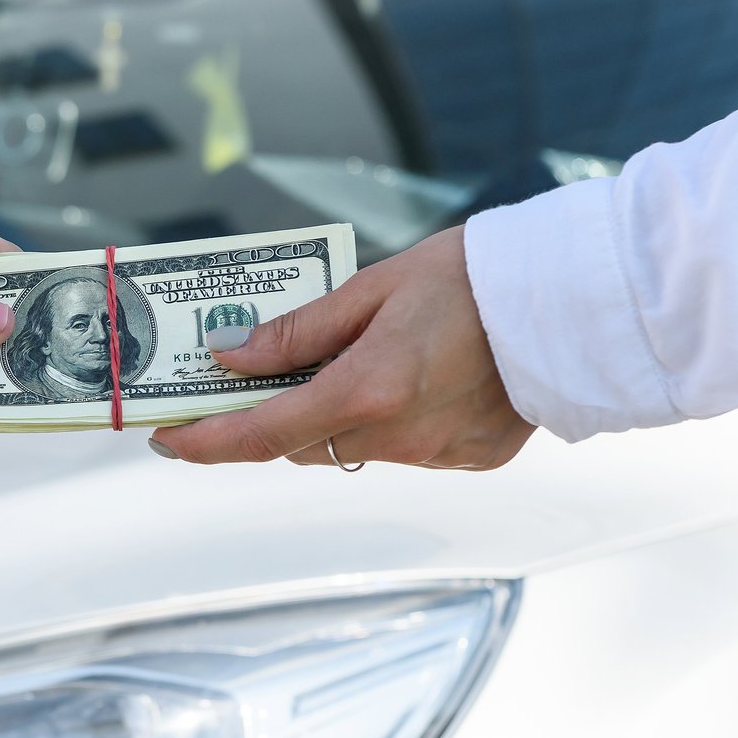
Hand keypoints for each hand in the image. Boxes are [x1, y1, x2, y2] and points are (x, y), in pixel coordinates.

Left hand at [147, 227, 534, 469]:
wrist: (572, 300)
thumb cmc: (472, 278)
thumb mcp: (371, 289)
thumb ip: (296, 332)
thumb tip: (228, 358)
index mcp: (366, 392)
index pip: (260, 435)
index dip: (205, 442)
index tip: (164, 439)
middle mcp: (396, 436)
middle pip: (302, 443)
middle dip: (268, 418)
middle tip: (240, 385)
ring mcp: (435, 454)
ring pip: (353, 447)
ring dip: (333, 415)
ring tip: (342, 362)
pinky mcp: (470, 458)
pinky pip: (404, 446)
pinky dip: (389, 419)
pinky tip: (411, 376)